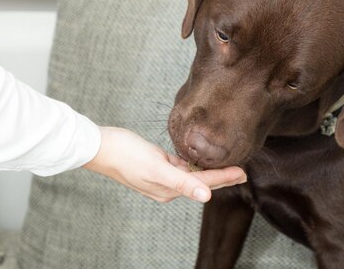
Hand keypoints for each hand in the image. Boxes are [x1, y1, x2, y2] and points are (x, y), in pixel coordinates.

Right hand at [82, 126, 246, 202]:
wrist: (100, 146)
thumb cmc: (126, 155)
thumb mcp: (157, 168)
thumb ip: (183, 182)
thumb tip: (207, 197)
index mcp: (169, 190)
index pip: (204, 184)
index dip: (225, 178)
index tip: (243, 172)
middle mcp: (167, 186)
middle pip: (200, 181)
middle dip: (221, 176)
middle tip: (242, 170)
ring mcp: (161, 176)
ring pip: (192, 174)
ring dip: (208, 169)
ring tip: (226, 163)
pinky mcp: (156, 165)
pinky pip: (180, 166)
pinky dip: (192, 163)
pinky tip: (200, 158)